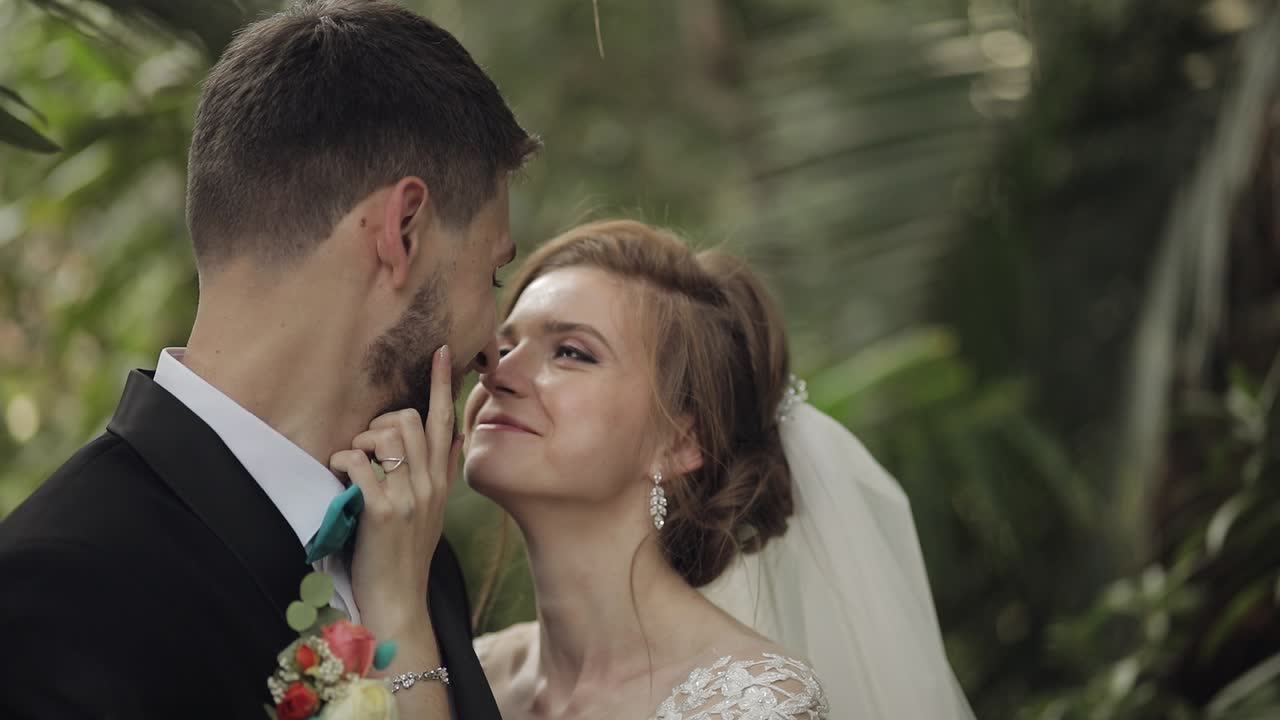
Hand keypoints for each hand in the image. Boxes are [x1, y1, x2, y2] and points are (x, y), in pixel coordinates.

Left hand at [330, 345, 461, 640]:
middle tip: (366, 445)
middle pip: (409, 419)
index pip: (446, 422)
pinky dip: (342, 461)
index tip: (442, 352)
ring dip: (360, 441)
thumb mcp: (434, 512)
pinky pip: (357, 462)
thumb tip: (450, 439)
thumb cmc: (407, 556)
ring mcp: (409, 495)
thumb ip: (440, 474)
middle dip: (381, 421)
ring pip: (385, 435)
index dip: (443, 384)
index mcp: (441, 481)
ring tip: (352, 464)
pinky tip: (339, 477)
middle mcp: (430, 484)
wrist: (400, 601)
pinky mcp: (383, 510)